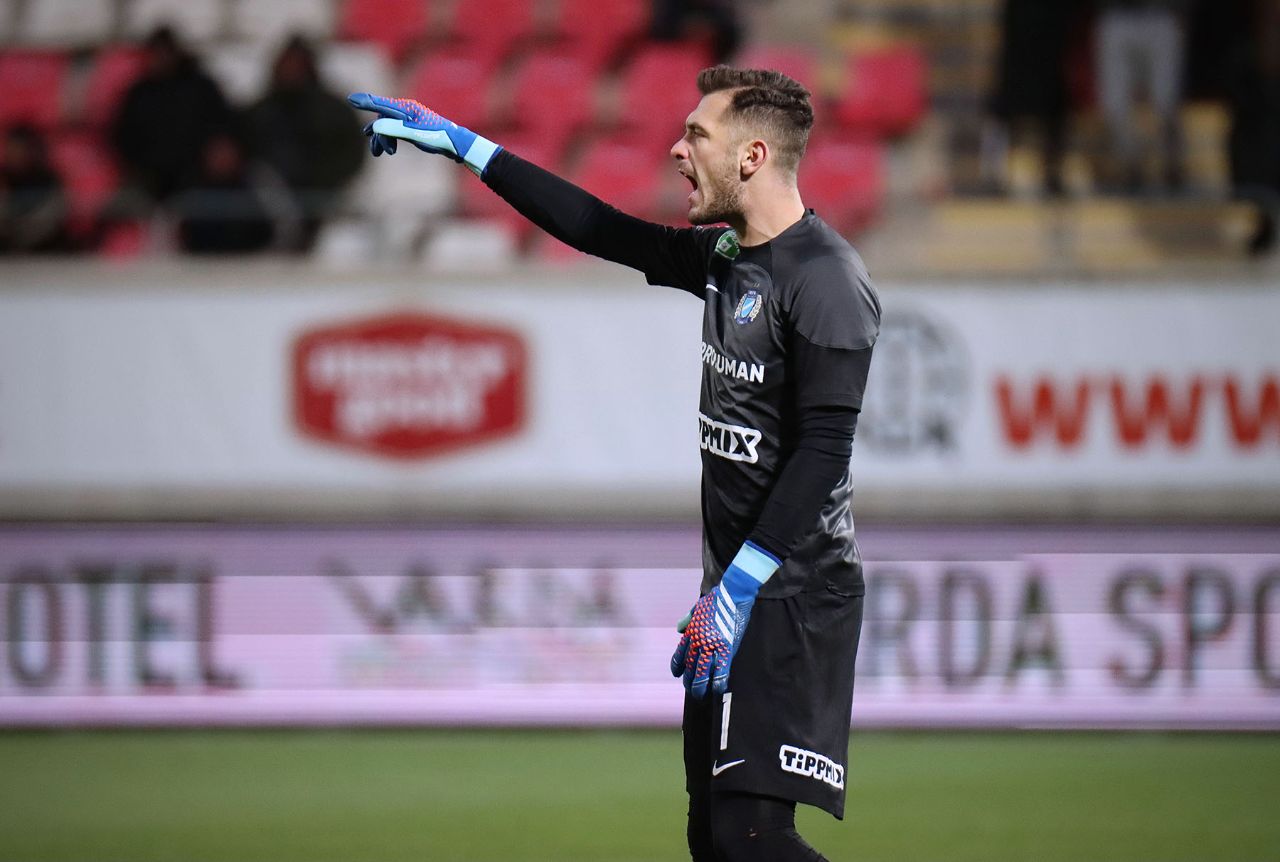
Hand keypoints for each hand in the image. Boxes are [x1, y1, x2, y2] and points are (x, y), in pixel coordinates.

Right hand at [347, 93, 499, 175]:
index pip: (381, 104)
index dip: (365, 102)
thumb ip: (394, 128)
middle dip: (377, 134)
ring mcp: (409, 119)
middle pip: (382, 118)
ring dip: (381, 139)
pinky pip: (394, 131)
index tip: (350, 99)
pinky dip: (389, 140)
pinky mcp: (413, 128)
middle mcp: (406, 111)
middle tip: (376, 151)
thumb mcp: (414, 134)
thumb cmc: (437, 137)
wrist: (456, 144)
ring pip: (387, 126)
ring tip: (377, 154)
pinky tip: (387, 150)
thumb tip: (375, 125)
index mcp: (406, 109)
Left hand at [670, 542, 779, 698]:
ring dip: (700, 686)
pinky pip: (721, 669)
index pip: (680, 654)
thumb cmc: (717, 598)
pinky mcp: (727, 647)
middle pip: (690, 667)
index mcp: (691, 631)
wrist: (733, 593)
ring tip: (700, 695)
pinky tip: (717, 690)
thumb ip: (687, 619)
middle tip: (691, 689)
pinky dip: (719, 681)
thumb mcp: (698, 607)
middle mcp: (698, 640)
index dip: (677, 666)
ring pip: (702, 672)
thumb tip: (679, 629)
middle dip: (689, 681)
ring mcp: (712, 645)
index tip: (678, 674)